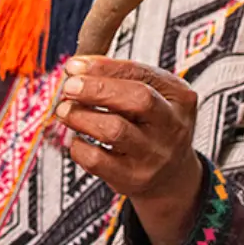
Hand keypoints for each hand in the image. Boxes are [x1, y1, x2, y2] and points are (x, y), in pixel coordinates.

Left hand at [56, 56, 203, 244]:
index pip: (141, 74)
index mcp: (179, 97)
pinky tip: (76, 139)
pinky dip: (78, 146)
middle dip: (97, 89)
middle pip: (137, 99)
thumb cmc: (151, 125)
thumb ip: (119, 78)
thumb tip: (75, 68)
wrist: (170, 175)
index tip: (74, 66)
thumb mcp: (151, 96)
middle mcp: (172, 126)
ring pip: (114, 130)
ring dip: (81, 116)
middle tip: (69, 87)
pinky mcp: (133, 178)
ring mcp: (154, 155)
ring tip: (65, 110)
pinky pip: (97, 160)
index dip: (104, 67)